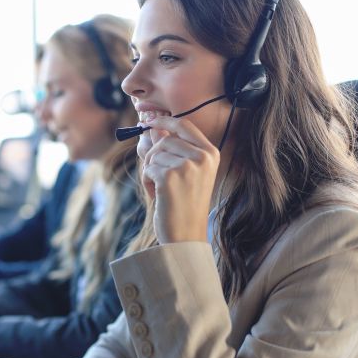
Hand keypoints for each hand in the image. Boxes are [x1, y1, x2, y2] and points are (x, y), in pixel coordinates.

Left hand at [140, 115, 218, 243]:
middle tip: (157, 177)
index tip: (149, 122)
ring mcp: (187, 166)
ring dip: (150, 172)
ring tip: (162, 190)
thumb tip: (151, 127)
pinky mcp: (170, 176)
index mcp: (210, 154)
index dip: (164, 121)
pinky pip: (147, 169)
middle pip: (164, 139)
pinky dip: (147, 182)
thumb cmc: (184, 205)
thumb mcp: (184, 173)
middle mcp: (202, 157)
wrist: (186, 236)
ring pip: (154, 155)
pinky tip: (158, 196)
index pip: (184, 125)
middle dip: (153, 156)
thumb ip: (170, 149)